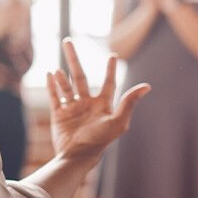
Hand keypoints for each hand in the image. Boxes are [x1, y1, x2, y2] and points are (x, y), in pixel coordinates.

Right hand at [46, 39, 151, 161]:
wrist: (77, 155)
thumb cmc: (100, 140)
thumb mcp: (118, 122)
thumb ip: (129, 102)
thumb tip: (147, 86)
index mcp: (102, 104)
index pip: (107, 82)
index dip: (109, 69)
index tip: (112, 55)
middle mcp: (87, 103)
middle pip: (79, 76)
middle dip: (73, 59)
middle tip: (67, 41)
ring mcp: (72, 108)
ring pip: (65, 85)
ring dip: (61, 76)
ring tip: (58, 69)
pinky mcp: (59, 114)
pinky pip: (54, 96)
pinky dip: (51, 85)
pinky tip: (50, 74)